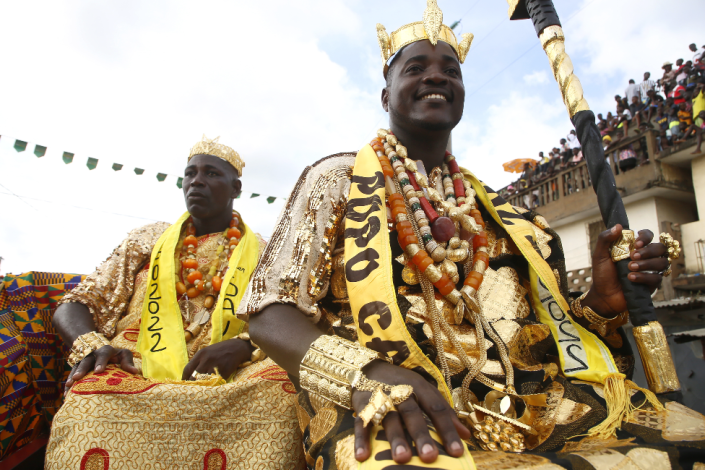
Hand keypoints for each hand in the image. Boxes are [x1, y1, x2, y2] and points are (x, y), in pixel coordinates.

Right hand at [65, 345, 136, 394]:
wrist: (104, 352)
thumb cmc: (117, 356)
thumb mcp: (124, 355)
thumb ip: (128, 362)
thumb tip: (134, 371)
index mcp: (106, 351)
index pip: (104, 354)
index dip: (100, 362)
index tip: (98, 371)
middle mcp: (93, 354)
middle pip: (86, 360)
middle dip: (82, 369)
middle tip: (77, 378)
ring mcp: (84, 361)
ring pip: (76, 367)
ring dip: (72, 376)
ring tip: (69, 385)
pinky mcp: (78, 367)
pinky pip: (72, 375)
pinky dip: (69, 384)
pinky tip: (66, 393)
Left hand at [181, 338, 253, 380]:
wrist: (237, 348)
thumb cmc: (220, 350)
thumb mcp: (207, 351)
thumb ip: (199, 361)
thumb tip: (190, 374)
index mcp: (201, 354)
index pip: (187, 369)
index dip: (184, 378)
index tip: (184, 382)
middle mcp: (206, 360)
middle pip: (194, 377)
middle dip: (192, 383)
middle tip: (192, 387)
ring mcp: (215, 367)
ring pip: (203, 381)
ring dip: (202, 386)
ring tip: (201, 388)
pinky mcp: (223, 373)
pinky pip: (214, 383)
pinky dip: (212, 386)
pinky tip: (212, 386)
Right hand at [352, 361, 469, 464]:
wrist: (368, 365)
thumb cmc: (402, 384)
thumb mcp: (424, 391)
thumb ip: (444, 413)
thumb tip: (467, 435)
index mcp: (419, 387)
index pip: (436, 408)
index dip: (448, 430)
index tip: (457, 452)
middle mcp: (400, 390)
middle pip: (412, 413)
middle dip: (421, 435)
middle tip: (430, 457)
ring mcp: (379, 397)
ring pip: (388, 418)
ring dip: (395, 438)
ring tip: (402, 459)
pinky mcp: (361, 404)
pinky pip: (361, 423)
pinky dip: (361, 439)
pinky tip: (363, 456)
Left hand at [584, 224, 667, 316]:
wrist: (603, 295)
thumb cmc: (602, 274)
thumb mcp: (599, 255)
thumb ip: (605, 239)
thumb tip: (619, 226)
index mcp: (634, 248)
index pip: (648, 236)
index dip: (646, 237)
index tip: (636, 242)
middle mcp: (645, 257)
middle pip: (660, 248)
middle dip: (648, 251)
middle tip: (633, 256)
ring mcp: (650, 271)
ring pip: (662, 262)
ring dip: (646, 264)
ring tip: (630, 268)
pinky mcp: (651, 284)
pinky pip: (657, 278)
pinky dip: (644, 277)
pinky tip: (631, 278)